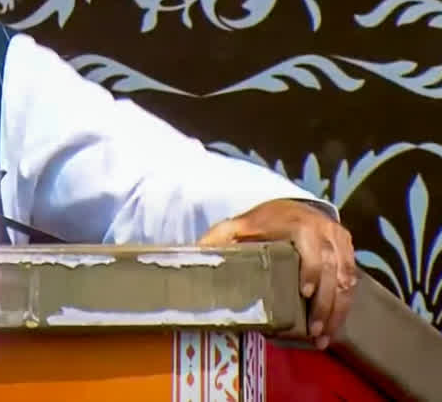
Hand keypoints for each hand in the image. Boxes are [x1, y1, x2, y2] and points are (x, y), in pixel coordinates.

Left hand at [197, 199, 356, 349]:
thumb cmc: (257, 223)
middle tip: (314, 331)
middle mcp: (323, 229)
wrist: (286, 208)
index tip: (303, 293)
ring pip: (345, 278)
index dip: (310, 270)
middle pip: (331, 269)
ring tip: (323, 336)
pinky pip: (351, 280)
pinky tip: (333, 325)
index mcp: (297, 223)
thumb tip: (194, 256)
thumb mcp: (233, 227)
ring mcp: (339, 240)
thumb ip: (216, 240)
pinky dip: (344, 304)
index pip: (310, 247)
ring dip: (337, 310)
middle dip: (325, 303)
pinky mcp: (347, 250)